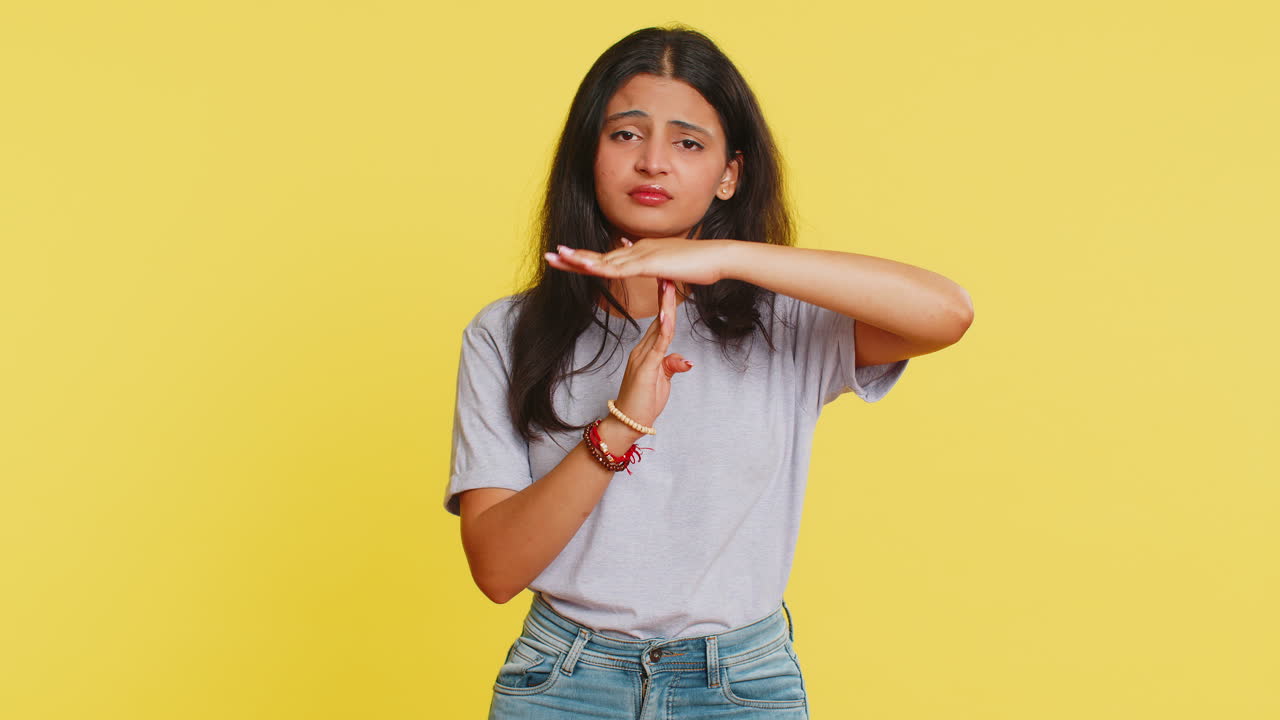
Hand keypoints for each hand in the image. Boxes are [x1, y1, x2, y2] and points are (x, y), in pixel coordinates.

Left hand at [544, 235, 733, 285]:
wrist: (718, 257)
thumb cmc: (701, 264)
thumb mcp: (673, 266)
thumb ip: (659, 266)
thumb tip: (652, 267)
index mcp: (641, 251)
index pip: (608, 257)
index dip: (585, 260)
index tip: (566, 260)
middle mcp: (637, 248)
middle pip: (599, 255)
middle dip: (573, 257)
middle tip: (549, 256)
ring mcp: (643, 254)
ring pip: (605, 258)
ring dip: (580, 259)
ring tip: (557, 257)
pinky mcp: (650, 263)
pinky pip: (621, 267)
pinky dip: (602, 267)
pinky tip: (587, 268)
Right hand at [610, 276, 693, 431]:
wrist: (626, 423)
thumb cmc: (642, 403)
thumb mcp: (662, 382)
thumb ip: (671, 367)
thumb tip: (685, 360)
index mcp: (646, 351)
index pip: (659, 323)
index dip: (665, 304)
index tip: (670, 286)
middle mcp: (642, 350)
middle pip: (659, 319)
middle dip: (665, 296)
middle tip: (669, 273)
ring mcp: (642, 357)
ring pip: (659, 327)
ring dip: (665, 305)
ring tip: (669, 285)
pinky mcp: (646, 367)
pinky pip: (658, 344)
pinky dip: (663, 328)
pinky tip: (666, 314)